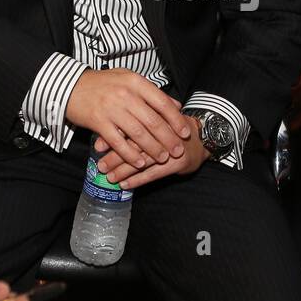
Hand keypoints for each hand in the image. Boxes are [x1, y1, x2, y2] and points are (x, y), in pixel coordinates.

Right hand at [65, 68, 192, 169]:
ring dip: (153, 148)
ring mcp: (111, 109)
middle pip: (153, 121)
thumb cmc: (101, 83)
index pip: (162, 103)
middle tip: (177, 150)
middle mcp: (125, 95)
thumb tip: (175, 104)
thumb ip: (151, 92)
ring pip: (138, 133)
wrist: (69, 85)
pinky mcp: (98, 122)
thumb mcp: (128, 79)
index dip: (176, 120)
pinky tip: (140, 162)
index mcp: (135, 83)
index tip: (185, 132)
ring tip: (162, 158)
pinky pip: (118, 142)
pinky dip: (131, 154)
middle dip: (168, 139)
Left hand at [92, 119, 208, 188]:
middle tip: (100, 165)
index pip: (131, 125)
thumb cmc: (172, 129)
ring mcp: (171, 148)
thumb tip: (106, 124)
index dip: (113, 135)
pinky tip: (125, 184)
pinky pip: (154, 173)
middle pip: (135, 143)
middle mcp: (163, 131)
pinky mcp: (177, 163)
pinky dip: (138, 179)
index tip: (97, 145)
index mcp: (156, 116)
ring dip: (124, 170)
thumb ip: (135, 119)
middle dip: (115, 156)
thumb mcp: (157, 118)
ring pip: (143, 160)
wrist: (202, 140)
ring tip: (109, 177)